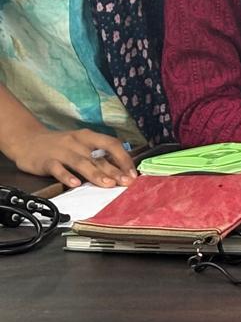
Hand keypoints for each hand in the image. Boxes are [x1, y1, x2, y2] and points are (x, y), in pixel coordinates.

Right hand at [6, 127, 135, 187]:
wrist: (27, 139)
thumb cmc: (59, 144)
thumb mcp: (80, 144)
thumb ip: (96, 154)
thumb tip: (120, 168)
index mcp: (88, 136)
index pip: (111, 144)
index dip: (123, 158)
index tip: (132, 173)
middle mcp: (77, 142)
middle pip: (98, 157)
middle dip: (114, 170)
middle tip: (126, 182)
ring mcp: (61, 151)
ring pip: (81, 162)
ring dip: (96, 174)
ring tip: (108, 184)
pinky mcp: (46, 161)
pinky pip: (58, 169)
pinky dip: (67, 176)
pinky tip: (75, 184)